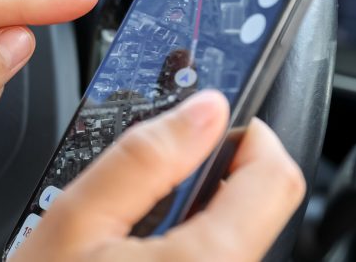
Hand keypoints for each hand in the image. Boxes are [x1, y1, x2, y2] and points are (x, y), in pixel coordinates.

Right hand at [11, 91, 305, 261]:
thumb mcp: (76, 222)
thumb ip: (145, 158)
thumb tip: (204, 109)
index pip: (278, 177)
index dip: (251, 137)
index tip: (215, 126)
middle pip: (258, 212)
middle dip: (213, 182)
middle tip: (152, 184)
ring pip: (235, 243)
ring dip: (198, 221)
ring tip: (134, 232)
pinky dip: (189, 254)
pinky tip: (139, 259)